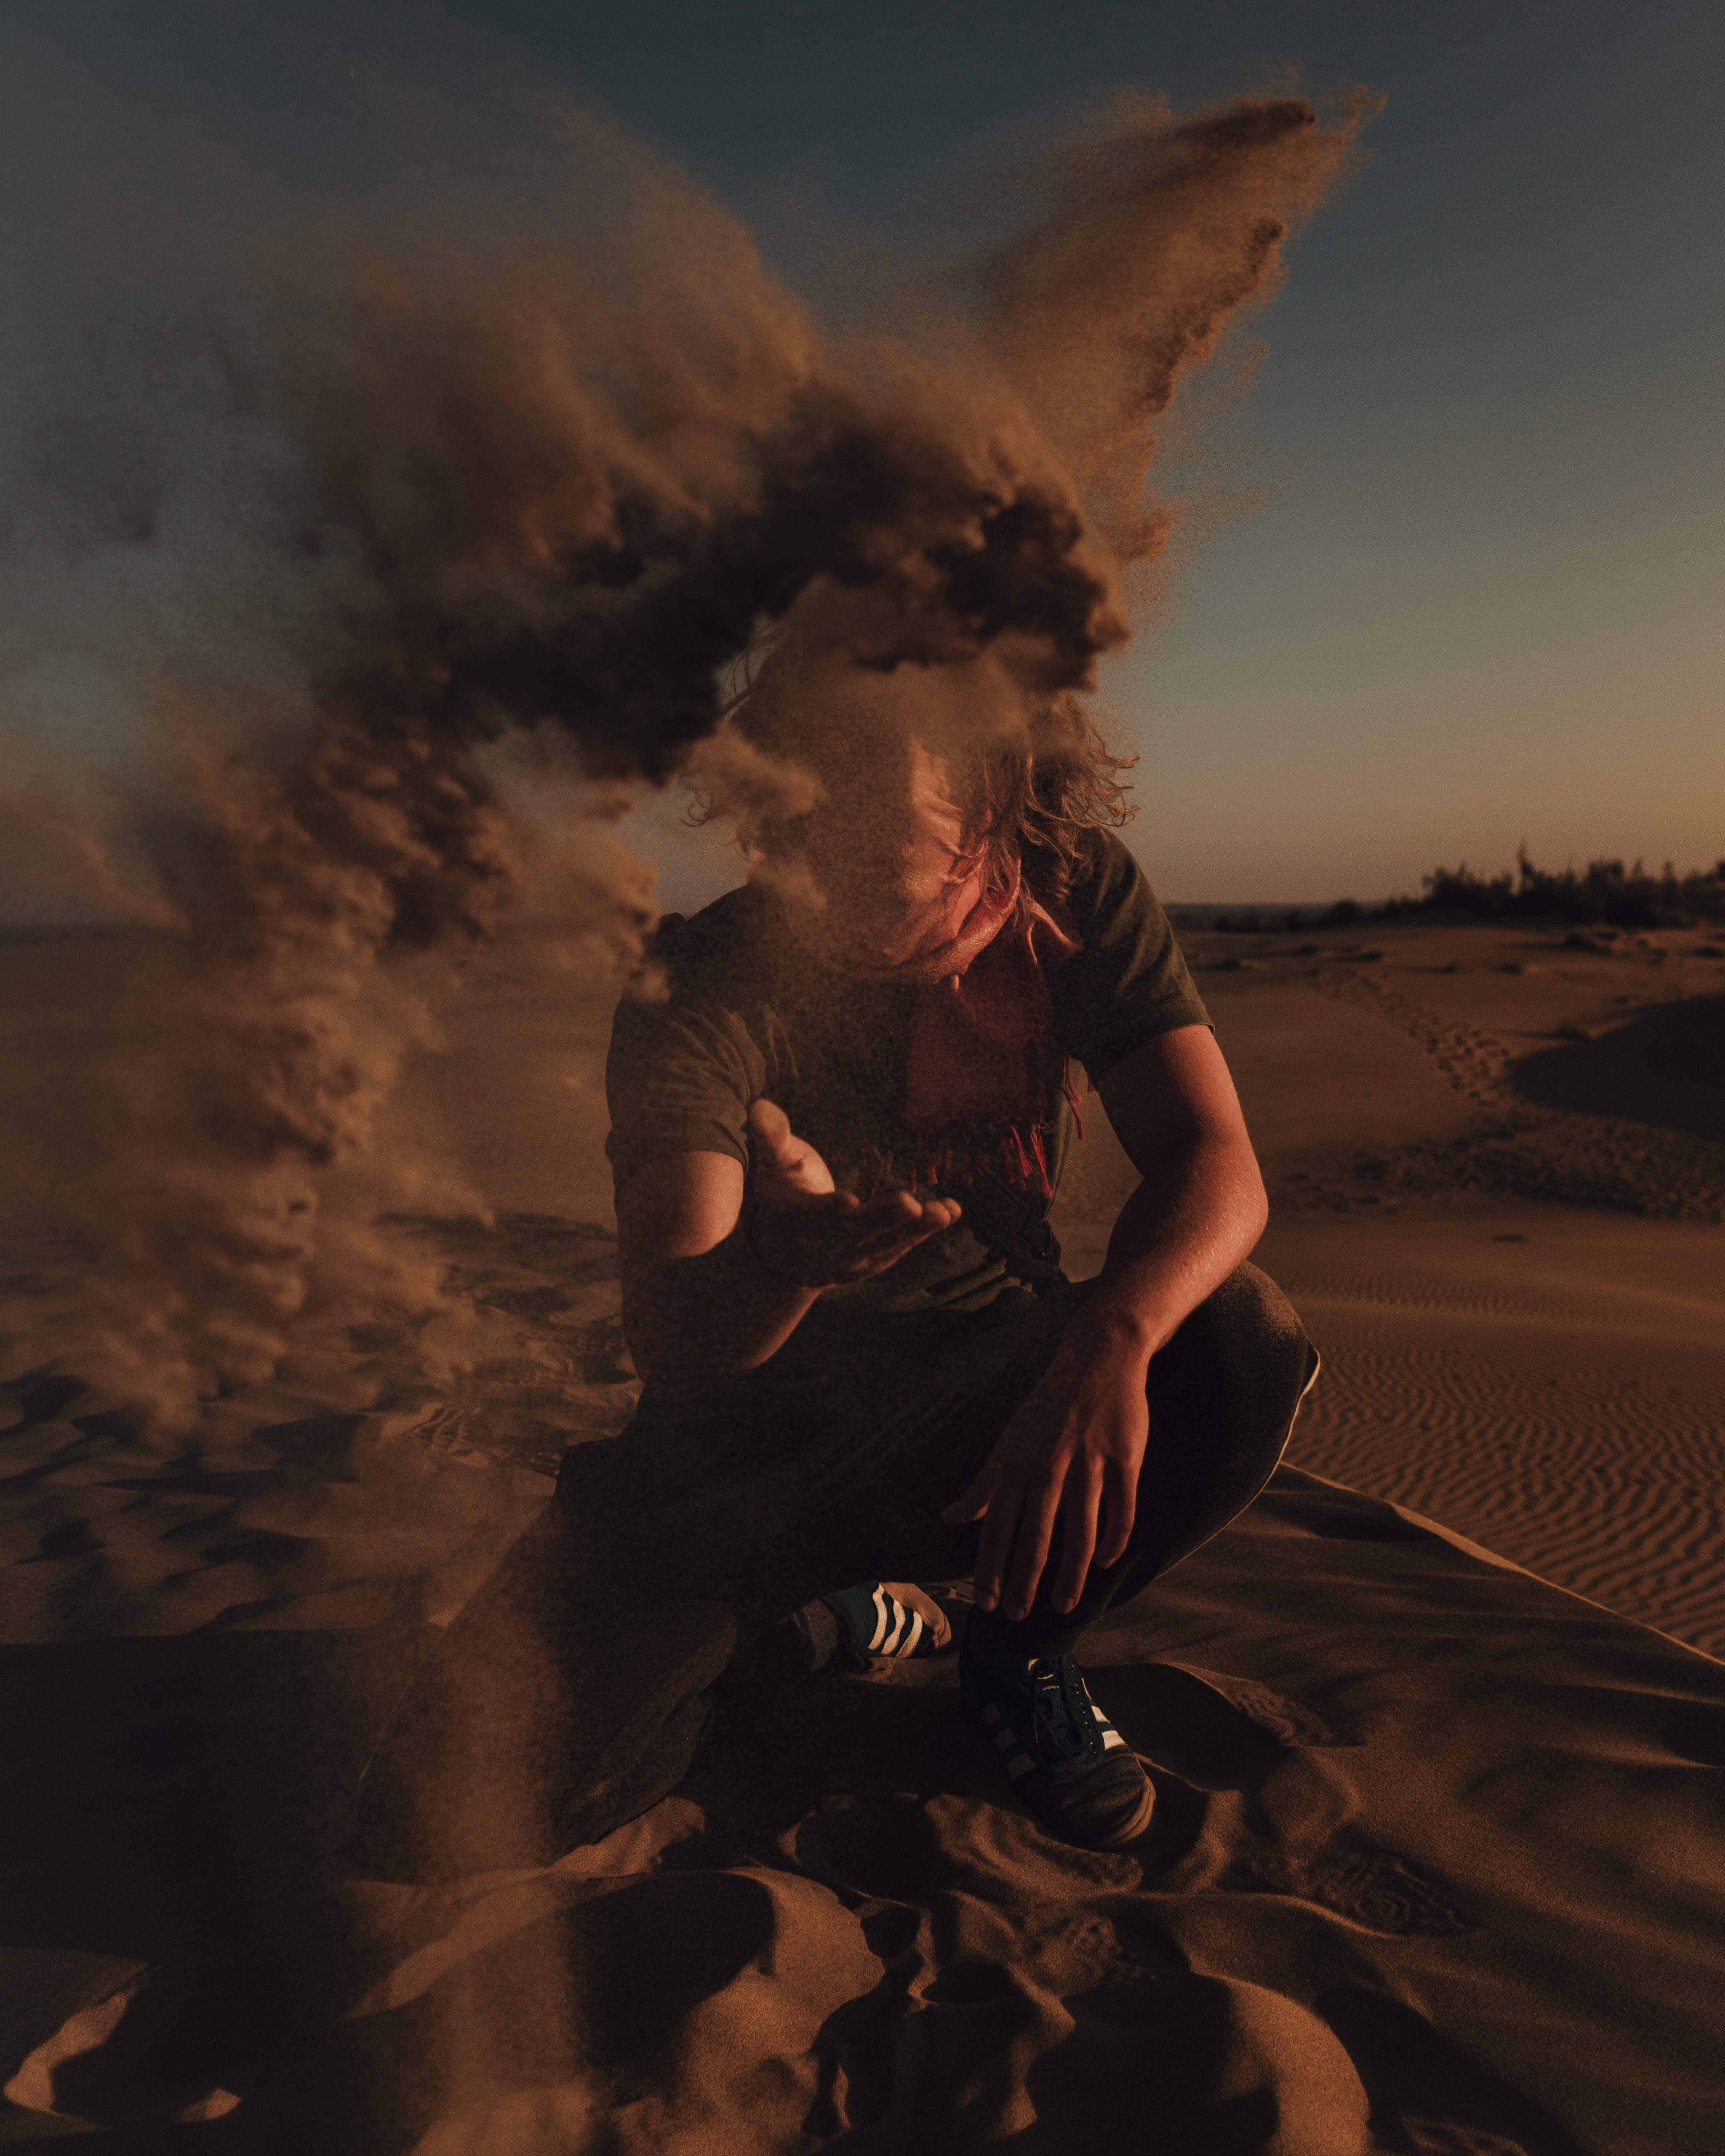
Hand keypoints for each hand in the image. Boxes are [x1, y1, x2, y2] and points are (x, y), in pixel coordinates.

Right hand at [747, 1099, 960, 1287]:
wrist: (786, 1255)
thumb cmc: (783, 1197)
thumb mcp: (773, 1167)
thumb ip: (771, 1138)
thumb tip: (758, 1105)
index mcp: (799, 1220)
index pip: (815, 1217)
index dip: (830, 1212)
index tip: (848, 1203)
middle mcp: (828, 1245)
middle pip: (857, 1233)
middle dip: (883, 1219)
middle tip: (910, 1205)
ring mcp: (855, 1257)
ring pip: (885, 1243)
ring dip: (915, 1230)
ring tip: (942, 1212)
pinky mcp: (877, 1259)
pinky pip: (903, 1245)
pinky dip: (926, 1231)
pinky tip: (950, 1211)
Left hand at [940, 1327, 1149, 1617]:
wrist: (1098, 1358)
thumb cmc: (1049, 1405)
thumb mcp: (1009, 1441)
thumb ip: (983, 1484)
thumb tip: (950, 1517)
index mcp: (1016, 1464)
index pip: (997, 1527)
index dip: (991, 1568)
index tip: (987, 1604)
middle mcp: (1049, 1468)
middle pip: (1036, 1537)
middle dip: (1024, 1582)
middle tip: (1019, 1616)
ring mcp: (1089, 1464)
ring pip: (1079, 1532)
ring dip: (1070, 1574)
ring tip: (1064, 1605)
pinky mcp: (1124, 1458)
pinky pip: (1121, 1509)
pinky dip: (1113, 1539)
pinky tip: (1105, 1563)